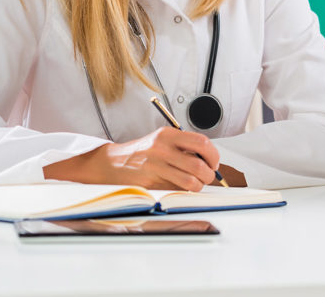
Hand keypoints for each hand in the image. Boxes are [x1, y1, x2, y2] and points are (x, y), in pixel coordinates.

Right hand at [44, 127, 220, 190]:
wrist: (111, 163)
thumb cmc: (140, 153)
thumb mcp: (162, 142)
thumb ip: (183, 148)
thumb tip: (209, 161)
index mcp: (169, 134)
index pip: (202, 142)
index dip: (213, 155)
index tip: (214, 163)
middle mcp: (163, 147)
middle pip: (199, 164)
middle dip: (209, 174)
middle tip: (208, 177)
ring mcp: (156, 164)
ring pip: (190, 180)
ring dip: (198, 186)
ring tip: (196, 185)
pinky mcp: (150, 180)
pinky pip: (176, 188)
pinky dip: (184, 191)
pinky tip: (181, 188)